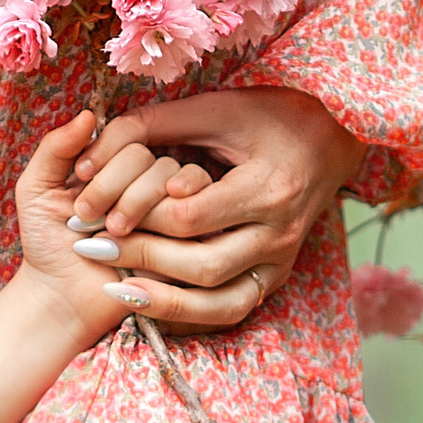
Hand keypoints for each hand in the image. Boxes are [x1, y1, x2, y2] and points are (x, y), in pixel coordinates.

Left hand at [8, 114, 173, 351]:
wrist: (61, 298)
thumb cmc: (46, 244)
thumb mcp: (36, 189)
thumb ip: (56, 148)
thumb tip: (88, 114)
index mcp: (118, 166)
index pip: (130, 139)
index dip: (105, 156)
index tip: (76, 181)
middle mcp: (148, 183)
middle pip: (156, 160)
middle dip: (117, 185)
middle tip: (86, 217)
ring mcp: (170, 212)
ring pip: (177, 185)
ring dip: (137, 206)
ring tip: (108, 235)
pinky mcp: (188, 242)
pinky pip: (193, 220)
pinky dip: (159, 229)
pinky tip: (130, 245)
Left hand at [61, 87, 363, 334]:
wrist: (333, 136)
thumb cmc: (268, 115)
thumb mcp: (213, 108)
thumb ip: (153, 124)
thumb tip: (90, 153)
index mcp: (266, 187)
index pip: (190, 217)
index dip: (139, 215)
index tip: (99, 208)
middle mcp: (279, 232)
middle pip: (201, 264)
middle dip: (141, 256)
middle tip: (91, 244)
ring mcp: (281, 260)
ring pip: (219, 301)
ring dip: (163, 299)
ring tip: (115, 285)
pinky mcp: (276, 276)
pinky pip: (233, 309)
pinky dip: (190, 314)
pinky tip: (149, 302)